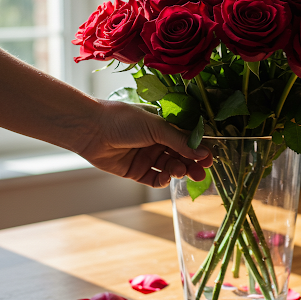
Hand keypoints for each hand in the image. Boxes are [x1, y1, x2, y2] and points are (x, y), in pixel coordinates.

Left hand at [78, 100, 211, 187]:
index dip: (199, 150)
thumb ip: (180, 141)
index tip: (209, 159)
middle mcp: (157, 142)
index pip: (188, 140)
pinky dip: (163, 180)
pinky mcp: (136, 171)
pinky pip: (155, 179)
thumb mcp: (156, 127)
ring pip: (170, 168)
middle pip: (181, 156)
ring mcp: (147, 157)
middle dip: (192, 164)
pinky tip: (166, 177)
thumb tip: (204, 152)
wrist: (91, 129)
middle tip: (201, 173)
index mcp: (164, 126)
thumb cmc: (123, 120)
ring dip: (178, 171)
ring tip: (178, 171)